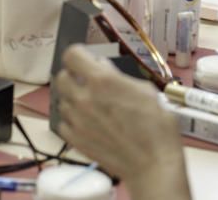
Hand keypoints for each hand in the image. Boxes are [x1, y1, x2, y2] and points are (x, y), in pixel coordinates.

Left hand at [55, 46, 186, 195]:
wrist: (152, 164)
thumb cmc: (156, 126)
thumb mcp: (145, 90)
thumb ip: (118, 76)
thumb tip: (103, 68)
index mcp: (102, 80)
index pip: (72, 55)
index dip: (78, 54)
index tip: (86, 59)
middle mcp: (84, 98)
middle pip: (61, 77)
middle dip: (73, 76)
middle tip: (88, 82)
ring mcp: (77, 120)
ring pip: (62, 100)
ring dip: (73, 98)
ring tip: (92, 105)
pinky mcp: (75, 140)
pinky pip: (63, 122)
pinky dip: (73, 119)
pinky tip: (88, 122)